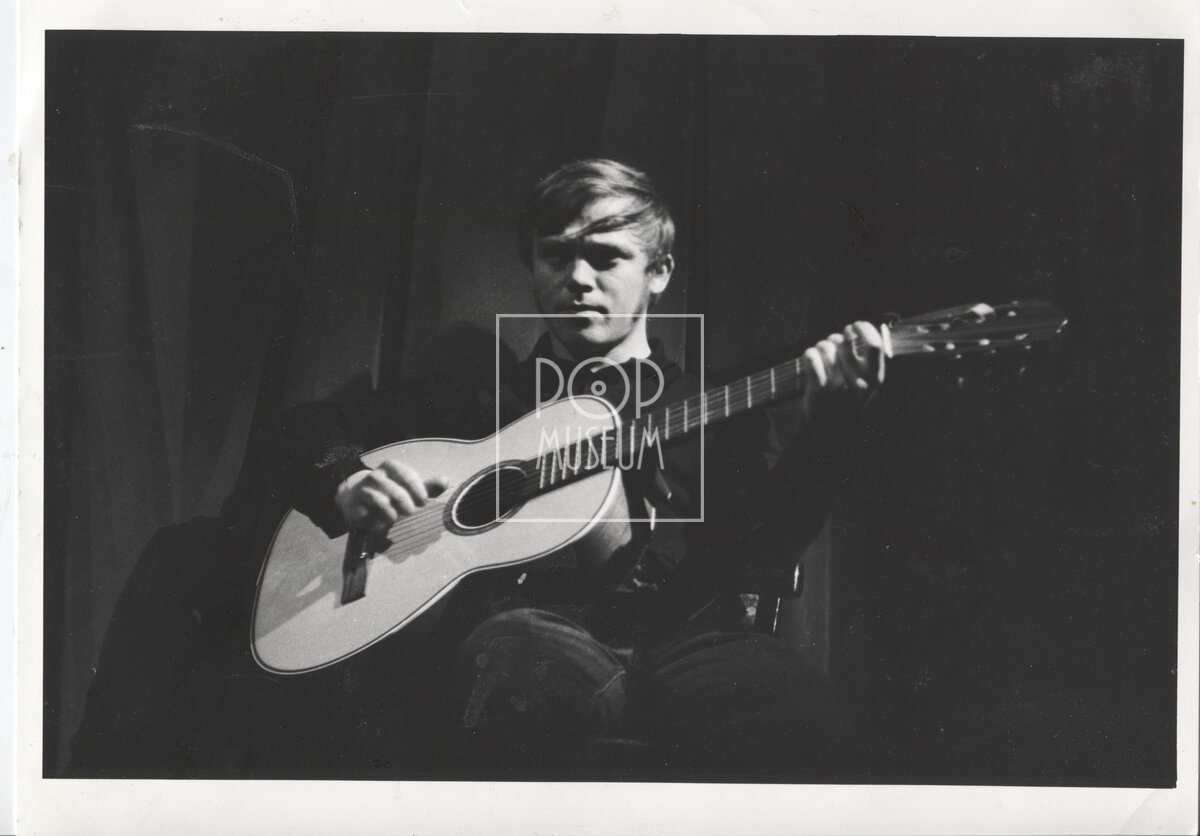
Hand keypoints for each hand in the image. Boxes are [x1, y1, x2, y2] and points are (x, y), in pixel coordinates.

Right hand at [335, 460, 449, 531]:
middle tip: (410, 512)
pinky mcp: (355, 506)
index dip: (418, 490)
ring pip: (382, 502)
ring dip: (393, 514)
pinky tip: (383, 523)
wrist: (359, 499)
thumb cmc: (391, 492)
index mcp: (390, 466)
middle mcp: (375, 476)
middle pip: (396, 492)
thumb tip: (446, 481)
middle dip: (407, 505)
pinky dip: (379, 521)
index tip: (423, 502)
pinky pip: (369, 515)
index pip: (407, 475)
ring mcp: (363, 490)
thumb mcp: (410, 488)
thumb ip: (428, 486)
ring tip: (396, 517)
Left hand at [800, 321, 885, 427]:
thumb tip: (857, 328)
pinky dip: (809, 354)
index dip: (863, 328)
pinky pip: (812, 356)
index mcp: (875, 378)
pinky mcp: (819, 389)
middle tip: (831, 346)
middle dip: (834, 338)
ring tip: (821, 358)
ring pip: (826, 346)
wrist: (829, 430)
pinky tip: (811, 361)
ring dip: (821, 347)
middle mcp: (859, 382)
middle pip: (844, 341)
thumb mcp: (866, 383)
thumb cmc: (846, 399)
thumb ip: (866, 358)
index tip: (854, 325)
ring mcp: (839, 386)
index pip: (874, 344)